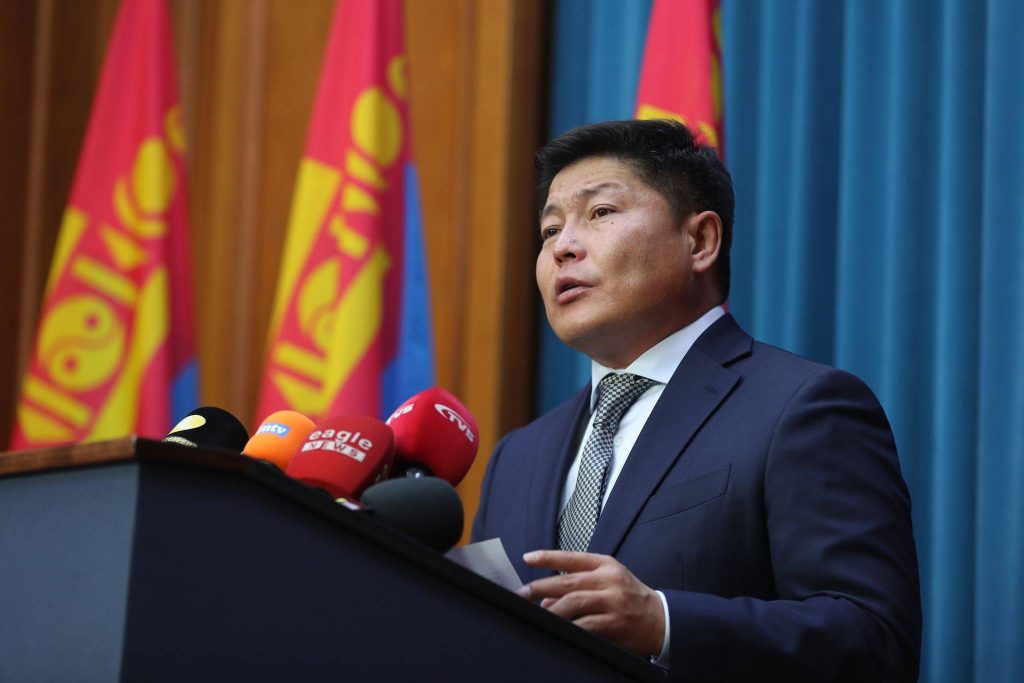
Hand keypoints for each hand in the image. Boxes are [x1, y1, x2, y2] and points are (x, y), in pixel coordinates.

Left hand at [517, 550, 664, 657]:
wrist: (660, 619)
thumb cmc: (630, 597)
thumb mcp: (608, 582)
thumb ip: (579, 585)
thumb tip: (546, 599)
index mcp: (605, 565)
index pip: (571, 557)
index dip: (547, 557)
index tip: (528, 558)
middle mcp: (608, 579)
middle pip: (567, 581)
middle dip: (540, 587)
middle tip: (522, 593)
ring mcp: (612, 600)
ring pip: (574, 601)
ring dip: (551, 608)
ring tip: (535, 612)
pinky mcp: (614, 621)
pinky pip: (585, 623)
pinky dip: (569, 625)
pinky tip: (558, 627)